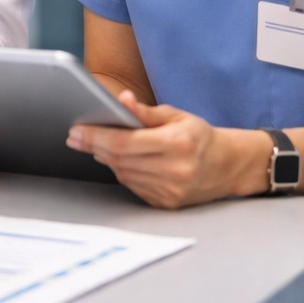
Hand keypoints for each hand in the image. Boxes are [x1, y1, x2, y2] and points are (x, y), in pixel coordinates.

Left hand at [66, 91, 270, 207]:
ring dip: (106, 159)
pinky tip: (121, 161)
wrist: (227, 166)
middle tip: (77, 136)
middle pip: (119, 159)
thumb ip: (146, 112)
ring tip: (99, 145)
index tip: (76, 131)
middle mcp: (174, 170)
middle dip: (94, 146)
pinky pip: (133, 186)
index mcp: (177, 144)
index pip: (124, 142)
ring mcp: (170, 190)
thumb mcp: (176, 116)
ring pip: (123, 174)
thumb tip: (122, 100)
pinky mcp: (166, 203)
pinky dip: (122, 172)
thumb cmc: (199, 136)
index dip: (95, 137)